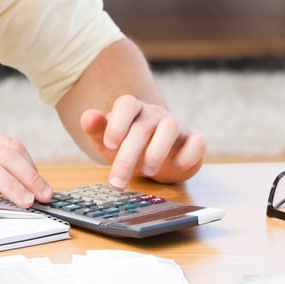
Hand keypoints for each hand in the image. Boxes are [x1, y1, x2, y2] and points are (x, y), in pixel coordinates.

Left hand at [79, 95, 204, 187]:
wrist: (155, 160)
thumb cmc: (128, 147)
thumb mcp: (108, 141)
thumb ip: (97, 129)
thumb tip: (87, 117)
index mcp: (133, 109)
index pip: (126, 103)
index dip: (118, 122)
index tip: (109, 145)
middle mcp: (154, 114)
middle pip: (142, 127)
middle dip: (128, 156)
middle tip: (117, 180)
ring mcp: (175, 126)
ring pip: (170, 127)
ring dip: (157, 151)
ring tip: (146, 171)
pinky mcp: (193, 141)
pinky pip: (197, 143)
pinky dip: (187, 156)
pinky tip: (174, 168)